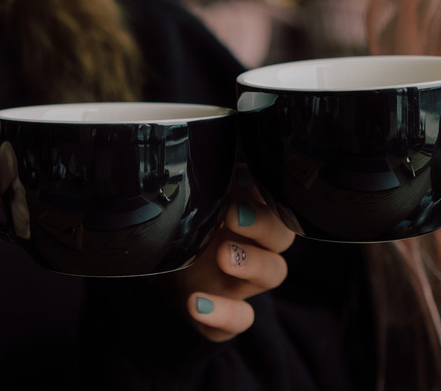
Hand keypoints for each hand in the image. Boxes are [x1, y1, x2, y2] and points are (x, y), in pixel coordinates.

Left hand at [168, 169, 295, 341]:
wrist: (157, 270)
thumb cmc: (183, 218)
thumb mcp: (190, 187)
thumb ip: (205, 159)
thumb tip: (205, 120)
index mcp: (252, 208)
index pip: (278, 198)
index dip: (266, 191)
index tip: (239, 177)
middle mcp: (257, 243)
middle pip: (282, 235)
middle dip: (261, 224)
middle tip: (232, 214)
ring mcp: (245, 280)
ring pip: (274, 274)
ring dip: (252, 264)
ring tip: (223, 255)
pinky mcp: (228, 311)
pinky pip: (241, 320)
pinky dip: (223, 315)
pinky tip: (196, 304)